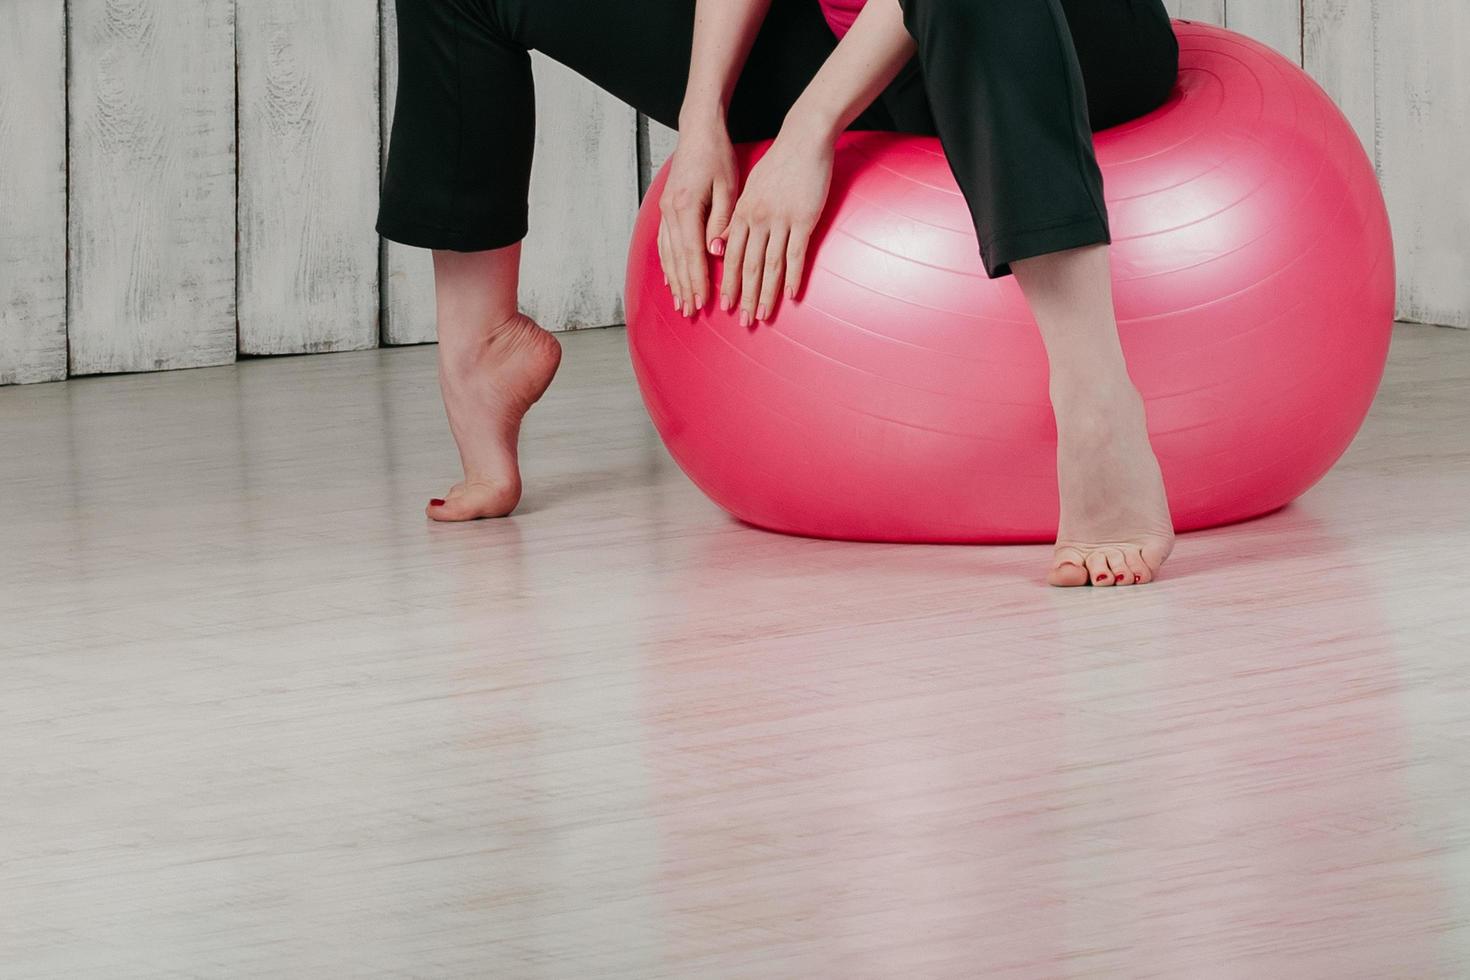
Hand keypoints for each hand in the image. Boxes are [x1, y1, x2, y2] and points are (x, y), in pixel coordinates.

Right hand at [657, 125, 739, 317]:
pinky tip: (671, 278)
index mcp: (686, 207)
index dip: (698, 280)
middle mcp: (671, 211)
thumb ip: (721, 221)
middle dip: (684, 288)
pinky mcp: (666, 208)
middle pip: (676, 259)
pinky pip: (664, 243)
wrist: (698, 131)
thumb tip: (715, 252)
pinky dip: (667, 264)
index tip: (705, 302)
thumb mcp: (728, 187)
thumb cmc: (717, 156)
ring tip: (679, 303)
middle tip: (690, 312)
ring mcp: (665, 210)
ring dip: (674, 281)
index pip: (692, 253)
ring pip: (667, 254)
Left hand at [718, 128, 833, 324]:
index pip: (732, 256)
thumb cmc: (778, 163)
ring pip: (770, 265)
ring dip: (766, 294)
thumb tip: (726, 242)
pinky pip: (796, 255)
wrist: (803, 140)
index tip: (725, 305)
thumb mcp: (749, 188)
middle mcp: (757, 219)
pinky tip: (790, 296)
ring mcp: (780, 221)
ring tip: (763, 315)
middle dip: (744, 297)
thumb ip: (738, 216)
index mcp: (742, 213)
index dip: (729, 283)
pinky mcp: (804, 220)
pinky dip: (792, 277)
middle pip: (749, 266)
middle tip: (743, 321)